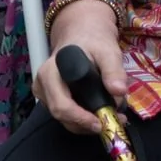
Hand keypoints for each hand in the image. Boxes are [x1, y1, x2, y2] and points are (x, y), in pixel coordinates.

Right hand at [34, 4, 127, 135]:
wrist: (80, 36)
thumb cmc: (92, 42)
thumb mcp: (107, 51)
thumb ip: (113, 70)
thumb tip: (119, 92)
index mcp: (50, 73)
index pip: (61, 104)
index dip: (80, 118)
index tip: (101, 123)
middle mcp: (41, 85)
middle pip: (60, 115)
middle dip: (85, 124)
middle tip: (111, 124)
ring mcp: (43, 94)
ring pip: (62, 118)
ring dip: (85, 124)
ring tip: (109, 120)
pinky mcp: (49, 99)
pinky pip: (64, 115)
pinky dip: (82, 119)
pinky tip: (98, 115)